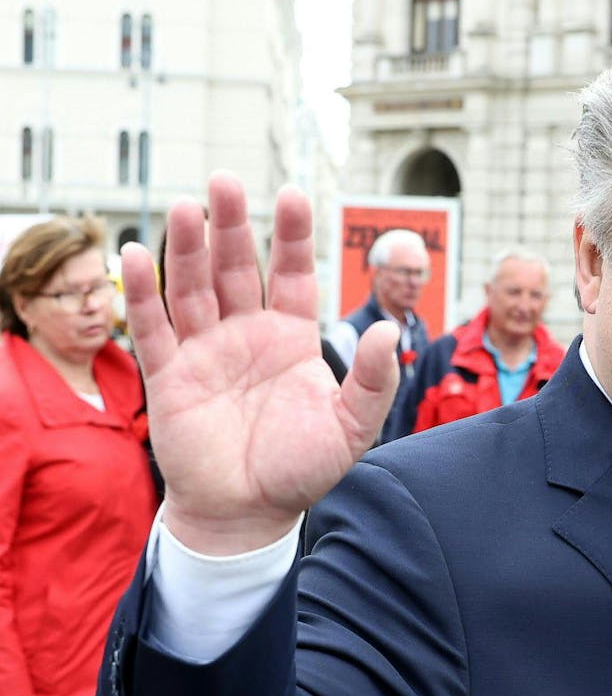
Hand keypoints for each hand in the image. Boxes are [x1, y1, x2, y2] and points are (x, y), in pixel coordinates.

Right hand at [123, 174, 400, 554]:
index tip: (293, 195)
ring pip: (193, 286)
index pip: (291, 274)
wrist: (249, 514)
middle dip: (231, 226)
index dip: (291, 236)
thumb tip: (392, 331)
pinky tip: (135, 254)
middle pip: (236, 267)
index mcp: (291, 338)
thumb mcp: (352, 427)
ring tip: (188, 206)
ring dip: (187, 247)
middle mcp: (246, 334)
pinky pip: (153, 326)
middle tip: (226, 182)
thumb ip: (374, 380)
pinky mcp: (169, 375)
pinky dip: (143, 292)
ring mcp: (205, 350)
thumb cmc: (303, 470)